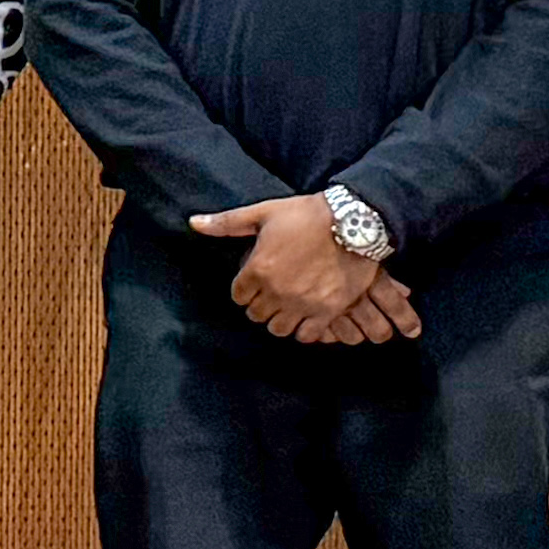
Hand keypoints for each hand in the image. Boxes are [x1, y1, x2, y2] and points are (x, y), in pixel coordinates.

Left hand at [192, 192, 422, 346]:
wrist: (355, 221)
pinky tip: (307, 317)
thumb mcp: (263, 213)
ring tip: (287, 308)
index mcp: (258, 269)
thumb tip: (193, 223)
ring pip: (279, 329)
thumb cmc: (307, 214)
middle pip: (256, 314)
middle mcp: (277, 291)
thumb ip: (226, 223)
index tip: (254, 284)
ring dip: (280, 320)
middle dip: (260, 305)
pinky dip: (305, 330)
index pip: (238, 296)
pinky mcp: (328, 310)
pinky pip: (308, 335)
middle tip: (271, 295)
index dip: (244, 291)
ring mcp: (303, 303)